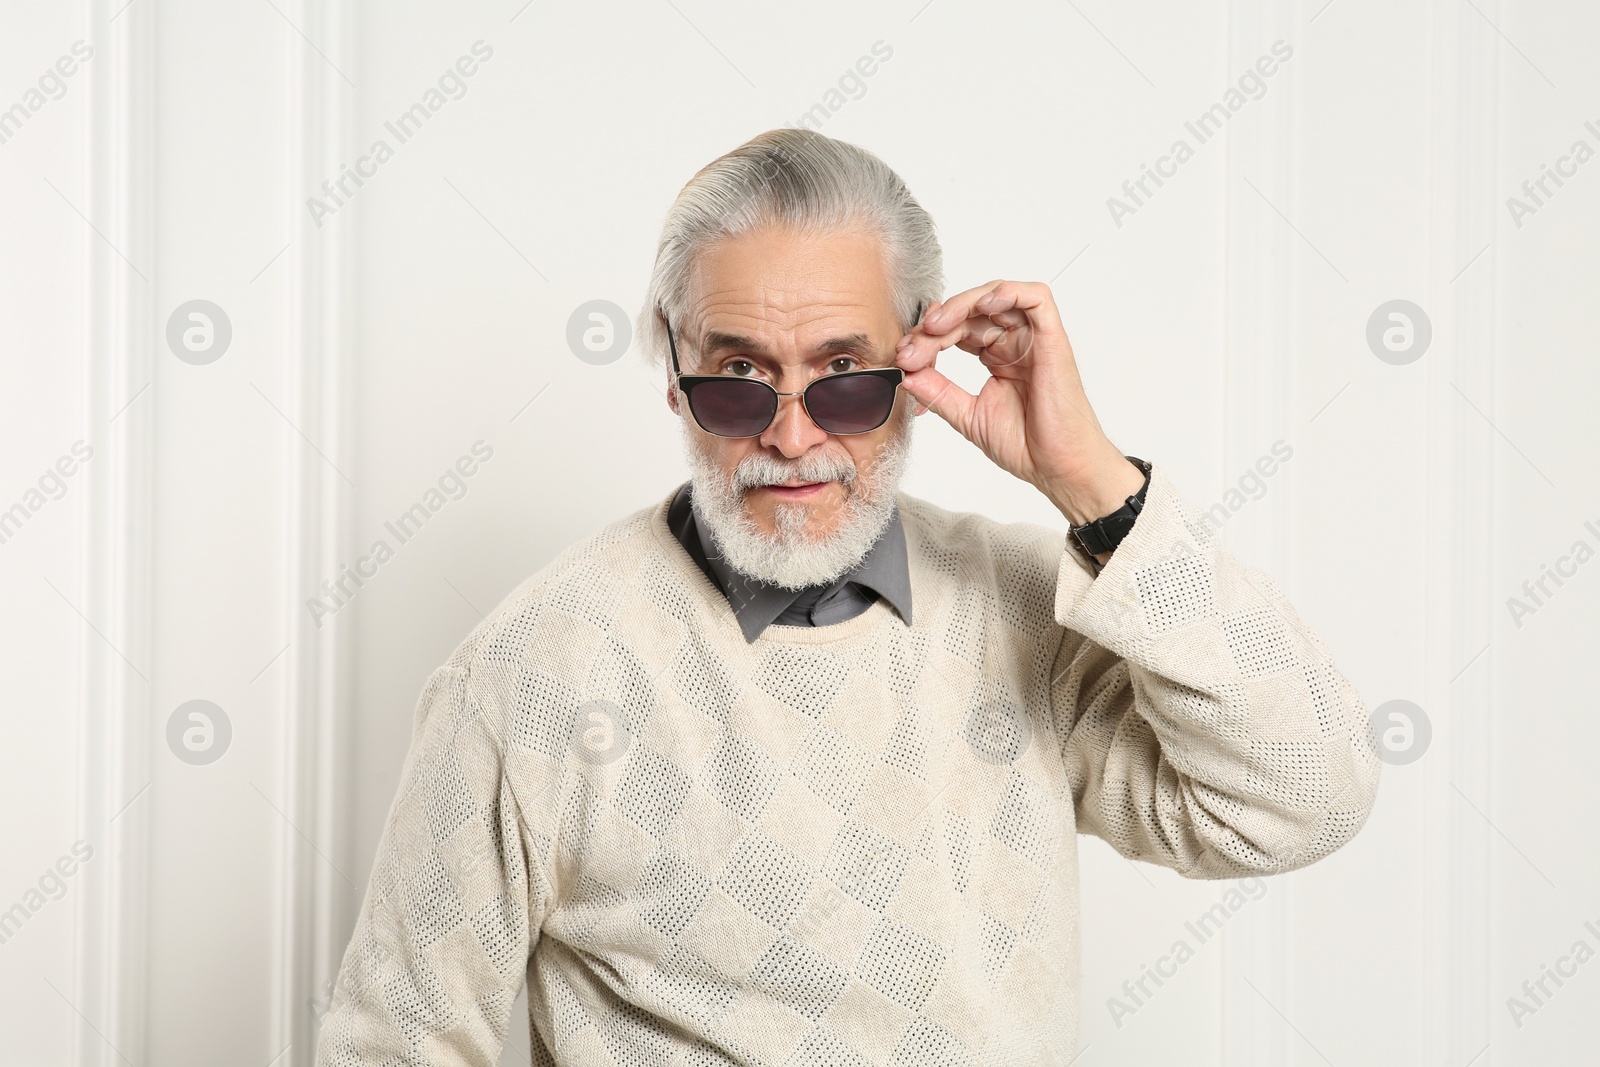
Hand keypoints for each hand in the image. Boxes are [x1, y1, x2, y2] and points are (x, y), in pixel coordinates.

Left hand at [893, 279, 1145, 529]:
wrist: (1057, 467)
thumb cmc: (1027, 445)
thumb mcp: (968, 416)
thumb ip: (938, 393)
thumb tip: (905, 375)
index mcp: (996, 357)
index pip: (956, 330)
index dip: (927, 337)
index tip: (905, 357)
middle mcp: (1014, 343)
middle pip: (970, 312)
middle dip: (935, 326)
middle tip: (912, 348)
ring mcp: (1033, 339)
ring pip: (996, 297)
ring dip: (960, 306)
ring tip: (936, 327)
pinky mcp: (1052, 338)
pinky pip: (1036, 298)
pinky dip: (1007, 294)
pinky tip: (982, 307)